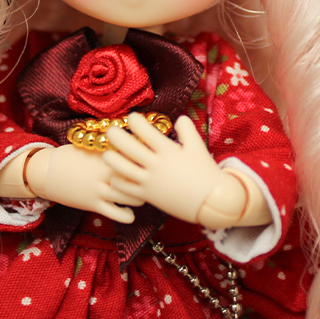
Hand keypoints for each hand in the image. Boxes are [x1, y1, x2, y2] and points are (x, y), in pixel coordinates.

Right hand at [26, 145, 142, 224]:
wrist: (47, 171)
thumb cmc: (70, 156)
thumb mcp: (92, 147)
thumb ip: (112, 148)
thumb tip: (134, 145)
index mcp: (108, 154)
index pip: (135, 157)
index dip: (148, 160)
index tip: (154, 162)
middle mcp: (106, 171)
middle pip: (138, 177)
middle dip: (147, 180)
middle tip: (151, 181)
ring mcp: (101, 189)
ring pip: (131, 197)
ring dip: (140, 197)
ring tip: (141, 195)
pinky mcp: (94, 204)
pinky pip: (117, 214)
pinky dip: (128, 215)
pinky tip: (129, 213)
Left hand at [103, 114, 223, 223]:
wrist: (212, 201)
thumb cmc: (205, 171)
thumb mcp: (198, 146)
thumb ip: (187, 129)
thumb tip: (178, 117)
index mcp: (168, 151)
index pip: (146, 131)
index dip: (136, 121)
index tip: (132, 116)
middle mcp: (156, 165)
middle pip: (128, 147)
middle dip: (115, 136)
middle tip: (110, 130)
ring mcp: (150, 182)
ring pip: (122, 168)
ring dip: (112, 159)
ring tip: (107, 153)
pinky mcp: (148, 196)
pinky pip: (127, 189)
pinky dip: (118, 181)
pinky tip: (116, 175)